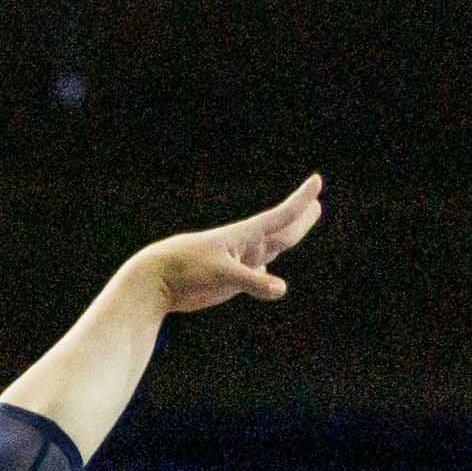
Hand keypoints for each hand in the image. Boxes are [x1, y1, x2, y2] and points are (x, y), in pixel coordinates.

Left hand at [136, 176, 325, 311]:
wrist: (155, 280)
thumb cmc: (185, 271)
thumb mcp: (221, 275)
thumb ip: (253, 281)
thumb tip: (282, 289)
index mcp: (243, 236)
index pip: (280, 216)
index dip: (301, 201)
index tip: (317, 181)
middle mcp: (243, 247)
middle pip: (280, 232)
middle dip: (300, 219)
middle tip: (315, 204)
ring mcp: (236, 263)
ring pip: (270, 250)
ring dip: (286, 239)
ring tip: (298, 226)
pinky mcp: (227, 281)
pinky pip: (255, 275)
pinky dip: (265, 275)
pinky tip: (269, 276)